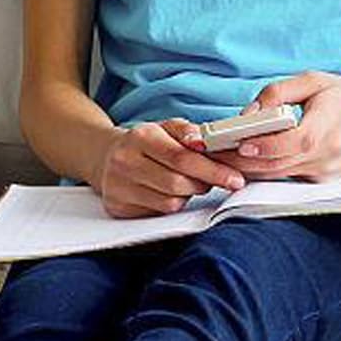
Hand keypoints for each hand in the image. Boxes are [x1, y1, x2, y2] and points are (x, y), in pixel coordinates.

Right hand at [94, 116, 245, 218]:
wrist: (105, 156)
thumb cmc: (146, 142)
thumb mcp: (166, 128)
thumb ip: (189, 132)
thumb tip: (204, 141)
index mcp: (141, 137)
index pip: (182, 158)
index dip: (213, 170)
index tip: (235, 179)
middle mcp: (126, 162)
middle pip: (178, 183)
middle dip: (205, 184)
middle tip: (217, 180)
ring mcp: (119, 187)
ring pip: (170, 202)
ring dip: (189, 196)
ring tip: (190, 183)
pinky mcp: (118, 207)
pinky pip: (158, 213)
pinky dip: (172, 204)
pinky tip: (172, 193)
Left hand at [205, 72, 340, 182]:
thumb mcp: (318, 82)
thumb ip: (278, 93)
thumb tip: (246, 114)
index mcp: (328, 128)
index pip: (291, 142)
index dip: (263, 145)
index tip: (239, 141)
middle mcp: (327, 157)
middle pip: (274, 165)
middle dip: (237, 160)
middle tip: (207, 150)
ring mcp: (323, 174)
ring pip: (275, 175)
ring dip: (244, 167)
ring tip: (216, 154)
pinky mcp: (320, 182)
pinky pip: (284, 177)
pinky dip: (263, 168)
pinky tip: (243, 158)